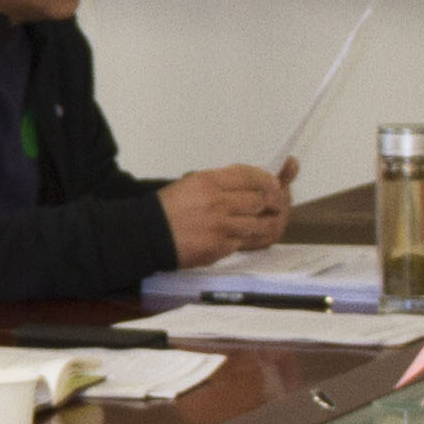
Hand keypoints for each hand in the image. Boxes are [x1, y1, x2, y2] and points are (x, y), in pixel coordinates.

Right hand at [158, 165, 289, 267]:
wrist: (149, 235)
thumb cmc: (169, 208)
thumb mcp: (192, 183)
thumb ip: (221, 182)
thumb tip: (250, 184)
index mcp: (210, 182)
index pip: (249, 176)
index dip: (267, 180)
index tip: (273, 183)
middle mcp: (218, 203)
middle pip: (260, 199)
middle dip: (271, 201)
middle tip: (274, 203)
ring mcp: (221, 227)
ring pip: (258, 223)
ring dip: (265, 222)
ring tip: (267, 220)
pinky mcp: (220, 247)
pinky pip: (244, 242)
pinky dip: (247, 238)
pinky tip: (244, 235)